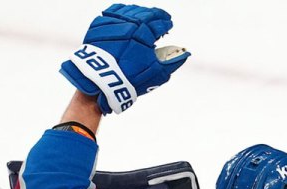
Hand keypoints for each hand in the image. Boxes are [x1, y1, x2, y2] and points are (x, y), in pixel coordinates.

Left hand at [60, 4, 189, 114]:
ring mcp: (115, 22)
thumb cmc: (131, 78)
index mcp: (145, 33)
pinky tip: (127, 11)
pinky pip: (113, 10)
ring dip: (141, 11)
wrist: (100, 80)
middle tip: (162, 17)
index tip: (169, 25)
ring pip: (131, 10)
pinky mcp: (100, 24)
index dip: (166, 23)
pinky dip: (123, 9)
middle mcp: (130, 24)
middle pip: (147, 13)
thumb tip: (186, 53)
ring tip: (146, 14)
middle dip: (157, 14)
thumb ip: (173, 62)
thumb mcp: (156, 73)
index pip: (160, 23)